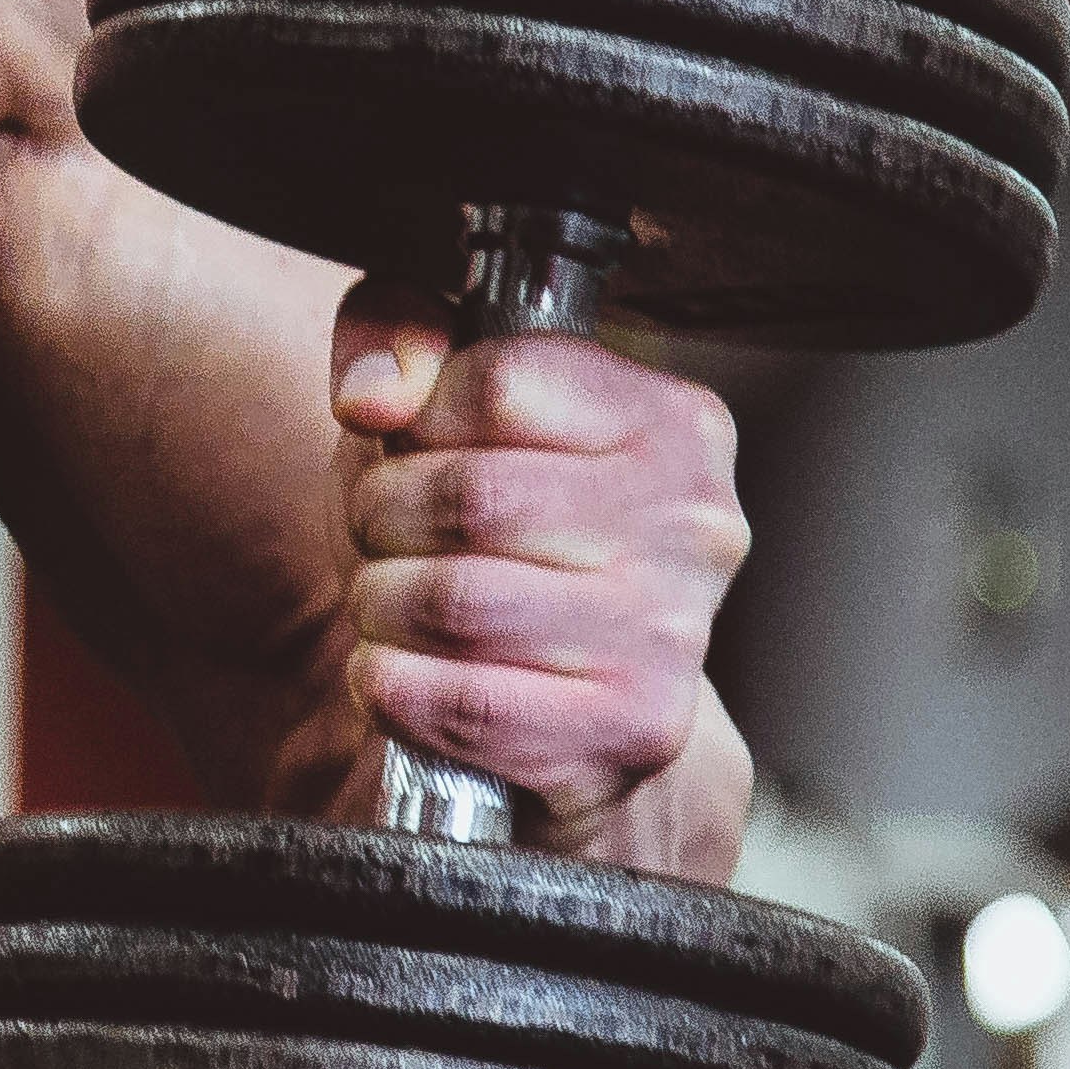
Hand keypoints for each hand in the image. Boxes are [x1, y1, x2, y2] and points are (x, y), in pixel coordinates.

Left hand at [298, 285, 751, 874]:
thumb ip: (397, 337)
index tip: (415, 443)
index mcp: (675, 423)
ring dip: (381, 603)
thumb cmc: (501, 536)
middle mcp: (695, 524)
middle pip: (470, 495)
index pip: (502, 379)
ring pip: (454, 603)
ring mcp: (672, 633)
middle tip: (383, 535)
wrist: (575, 707)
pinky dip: (393, 685)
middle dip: (382, 516)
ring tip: (394, 601)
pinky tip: (401, 670)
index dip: (420, 415)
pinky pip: (463, 703)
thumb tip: (373, 391)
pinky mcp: (632, 731)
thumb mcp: (444, 410)